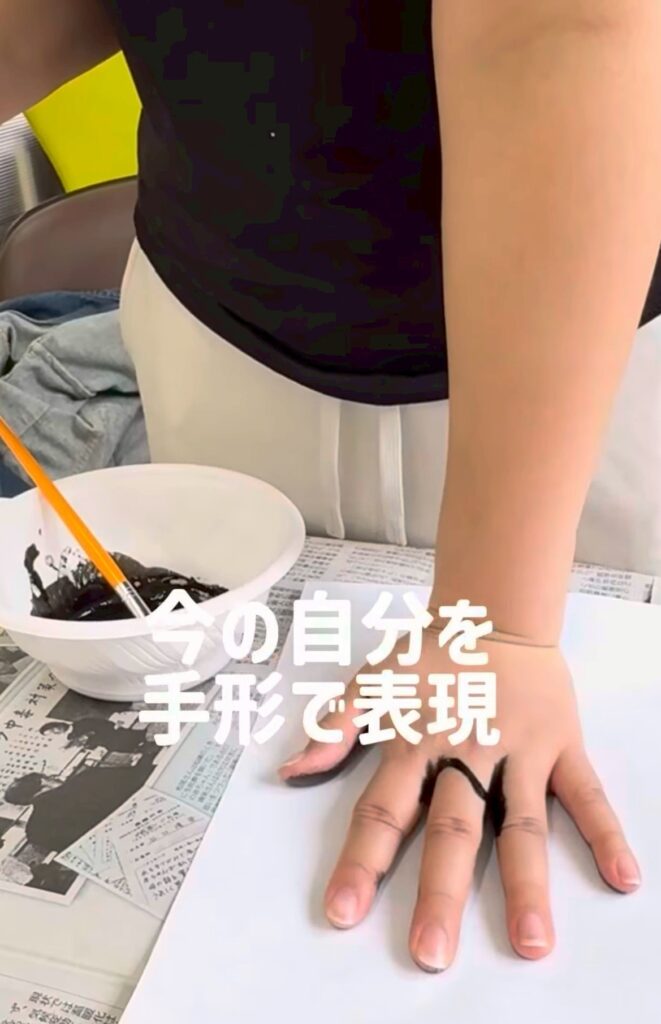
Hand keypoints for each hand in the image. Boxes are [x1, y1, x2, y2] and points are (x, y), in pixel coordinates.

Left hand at [279, 628, 639, 971]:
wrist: (497, 609)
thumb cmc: (432, 652)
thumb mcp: (373, 679)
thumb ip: (334, 725)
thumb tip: (289, 770)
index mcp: (418, 741)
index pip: (385, 810)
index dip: (361, 861)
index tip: (343, 912)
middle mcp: (468, 752)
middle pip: (453, 829)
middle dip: (440, 892)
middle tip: (432, 952)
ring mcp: (519, 752)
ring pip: (521, 825)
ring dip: (526, 885)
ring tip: (532, 942)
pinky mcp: (560, 746)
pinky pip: (585, 794)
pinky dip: (605, 833)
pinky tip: (622, 877)